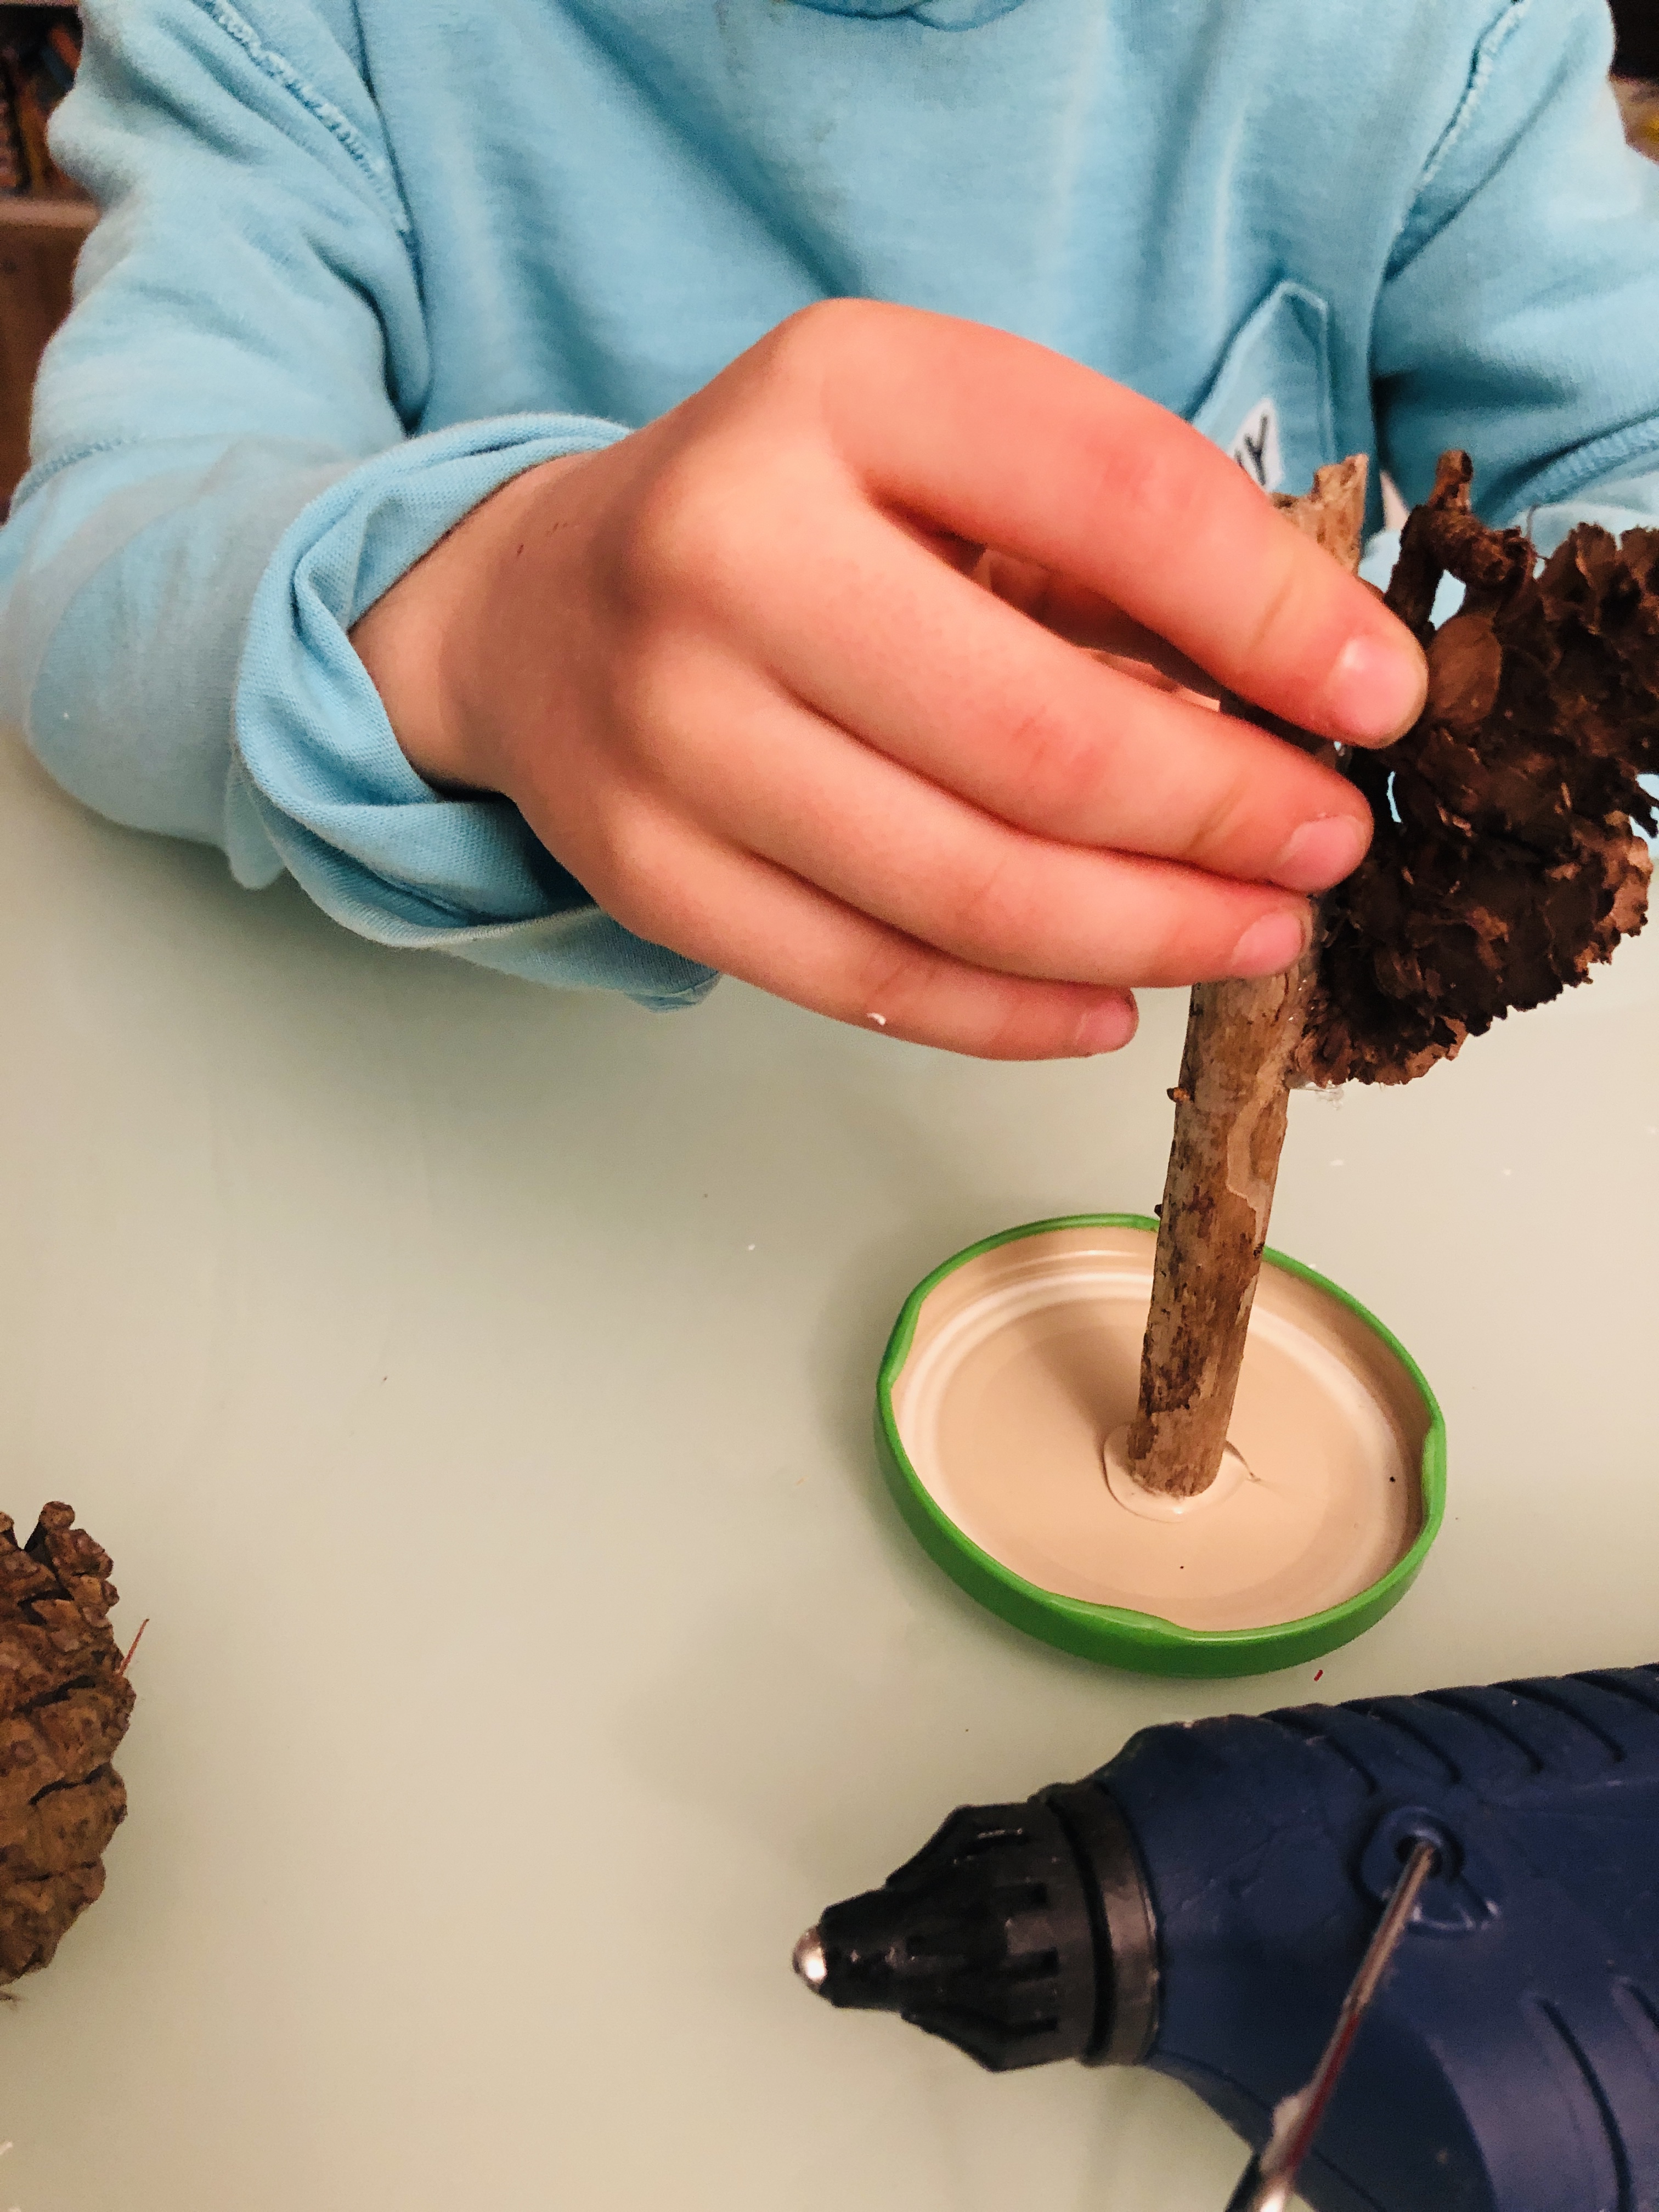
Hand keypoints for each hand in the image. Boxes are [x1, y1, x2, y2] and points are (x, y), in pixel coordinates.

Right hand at [352, 301, 1425, 1059]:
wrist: (536, 607)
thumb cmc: (784, 519)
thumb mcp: (938, 450)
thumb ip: (1103, 546)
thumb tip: (1310, 696)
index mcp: (841, 393)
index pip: (1117, 498)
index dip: (1277, 619)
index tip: (1379, 704)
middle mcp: (729, 552)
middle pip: (1044, 739)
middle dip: (1227, 817)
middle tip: (1324, 852)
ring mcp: (671, 729)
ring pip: (963, 890)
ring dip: (1147, 935)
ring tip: (1254, 939)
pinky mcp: (646, 870)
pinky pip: (868, 981)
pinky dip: (1016, 1014)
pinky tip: (1110, 1005)